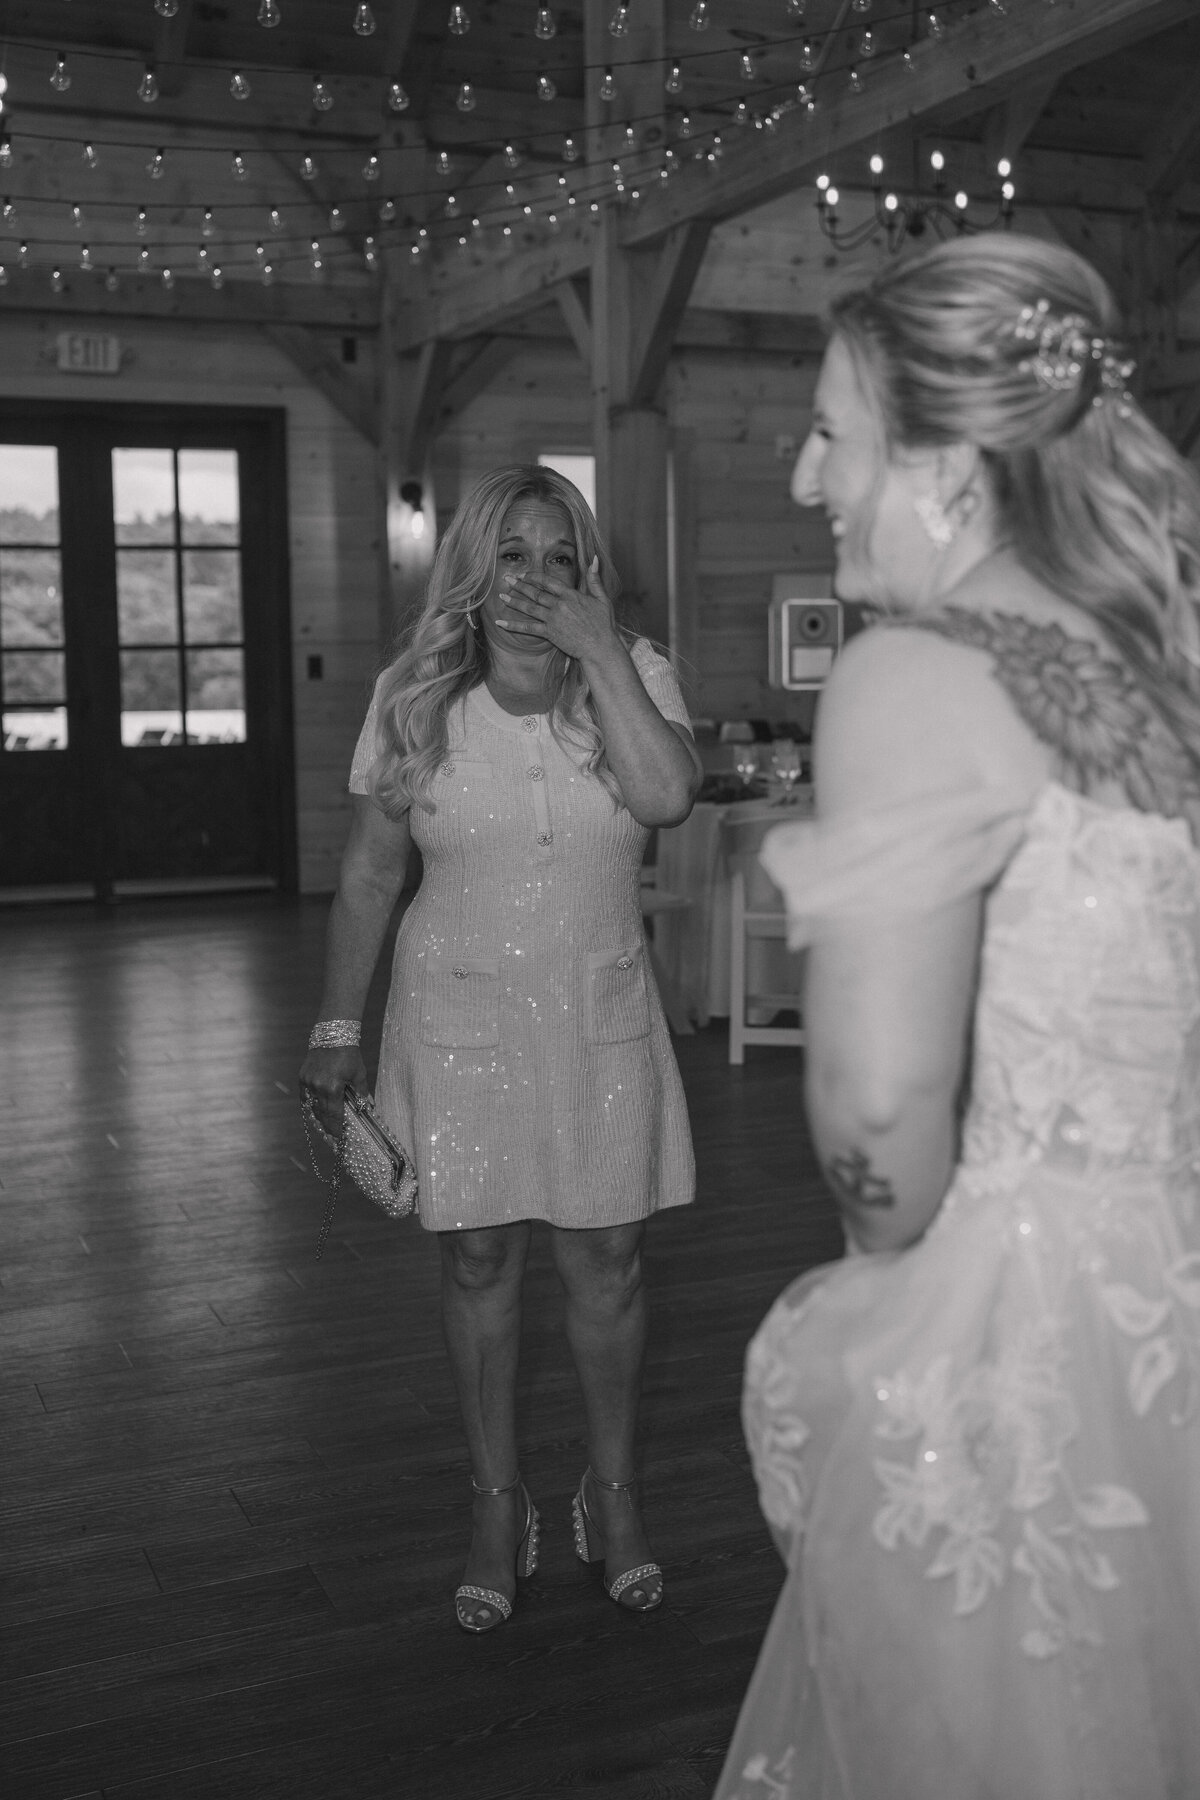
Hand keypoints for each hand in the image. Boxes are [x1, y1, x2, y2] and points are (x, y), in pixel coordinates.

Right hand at [299, 1046, 367, 1136]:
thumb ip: (361, 1092)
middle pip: (322, 1114)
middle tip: (333, 1136)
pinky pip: (305, 1096)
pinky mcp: (302, 1076)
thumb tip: (367, 1107)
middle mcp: (318, 1087)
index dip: (336, 1128)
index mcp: (333, 1088)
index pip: (334, 1115)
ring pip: (312, 1106)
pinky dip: (310, 1105)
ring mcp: (308, 1082)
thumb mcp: (359, 1073)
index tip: (339, 1138)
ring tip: (325, 1126)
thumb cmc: (349, 1054)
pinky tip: (315, 1111)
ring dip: (319, 1117)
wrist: (333, 1035)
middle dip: (328, 1126)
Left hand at [496, 556, 617, 662]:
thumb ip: (595, 579)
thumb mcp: (602, 598)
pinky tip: (500, 622)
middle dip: (519, 585)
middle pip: (535, 593)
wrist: (601, 647)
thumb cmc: (604, 625)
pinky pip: (528, 628)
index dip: (534, 577)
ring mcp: (553, 619)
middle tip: (507, 580)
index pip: (548, 582)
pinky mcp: (550, 633)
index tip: (523, 575)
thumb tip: (595, 559)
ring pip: (529, 608)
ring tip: (501, 596)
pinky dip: (513, 625)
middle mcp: (559, 605)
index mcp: (571, 595)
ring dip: (513, 601)